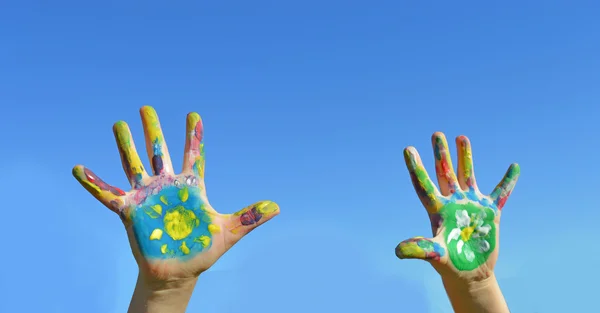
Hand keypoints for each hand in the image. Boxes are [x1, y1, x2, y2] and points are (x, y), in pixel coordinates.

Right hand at [73, 106, 279, 283]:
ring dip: (125, 145)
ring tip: (118, 123)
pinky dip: (93, 182)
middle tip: (145, 107)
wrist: (178, 273)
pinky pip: (107, 194)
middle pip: (159, 151)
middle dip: (153, 130)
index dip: (194, 135)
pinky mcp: (130, 212)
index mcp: (191, 187)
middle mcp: (167, 187)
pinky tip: (80, 168)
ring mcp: (147, 197)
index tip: (194, 114)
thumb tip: (277, 207)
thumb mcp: (229, 231)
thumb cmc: (202, 251)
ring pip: (134, 164)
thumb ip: (250, 217)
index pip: (193, 155)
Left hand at [395, 132, 518, 282]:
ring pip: (467, 175)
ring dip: (465, 157)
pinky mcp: (490, 212)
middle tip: (436, 134)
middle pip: (445, 173)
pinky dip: (508, 181)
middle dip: (441, 154)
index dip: (416, 167)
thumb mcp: (434, 255)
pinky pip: (501, 192)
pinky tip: (514, 166)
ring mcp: (471, 205)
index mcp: (437, 210)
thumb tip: (398, 251)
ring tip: (461, 137)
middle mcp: (452, 202)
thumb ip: (419, 249)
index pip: (424, 184)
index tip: (408, 148)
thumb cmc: (449, 265)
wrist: (470, 274)